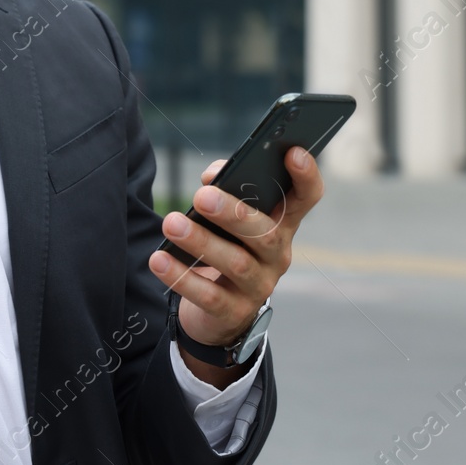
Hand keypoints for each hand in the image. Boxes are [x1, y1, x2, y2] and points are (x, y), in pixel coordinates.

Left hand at [147, 146, 323, 387]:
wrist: (218, 311)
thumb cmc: (225, 247)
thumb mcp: (226, 218)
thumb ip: (223, 188)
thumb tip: (212, 177)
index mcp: (280, 224)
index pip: (305, 198)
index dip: (306, 176)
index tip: (293, 152)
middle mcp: (277, 255)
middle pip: (266, 233)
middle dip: (234, 213)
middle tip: (201, 196)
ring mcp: (259, 286)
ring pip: (236, 264)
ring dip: (202, 241)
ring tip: (171, 224)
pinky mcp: (234, 313)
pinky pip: (209, 296)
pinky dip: (182, 277)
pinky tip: (159, 260)